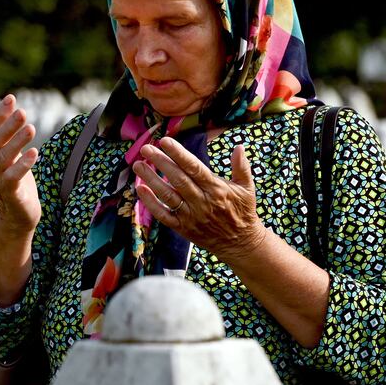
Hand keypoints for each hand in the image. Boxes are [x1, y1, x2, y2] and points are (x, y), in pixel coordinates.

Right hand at [0, 94, 39, 232]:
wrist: (16, 216)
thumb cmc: (14, 182)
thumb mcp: (7, 155)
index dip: (0, 115)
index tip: (11, 98)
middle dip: (8, 126)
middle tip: (23, 112)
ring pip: (4, 158)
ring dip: (17, 142)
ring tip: (31, 127)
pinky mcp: (10, 194)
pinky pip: (12, 178)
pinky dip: (22, 165)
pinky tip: (34, 153)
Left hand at [133, 137, 266, 262]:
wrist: (239, 243)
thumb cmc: (242, 212)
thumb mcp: (247, 189)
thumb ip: (241, 167)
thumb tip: (239, 146)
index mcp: (216, 189)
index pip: (194, 168)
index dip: (178, 154)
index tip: (164, 141)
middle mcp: (202, 201)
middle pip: (178, 179)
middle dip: (161, 162)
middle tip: (146, 148)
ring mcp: (190, 215)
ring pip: (168, 195)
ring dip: (151, 180)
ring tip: (138, 165)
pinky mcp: (182, 228)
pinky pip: (163, 215)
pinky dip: (151, 203)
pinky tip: (140, 189)